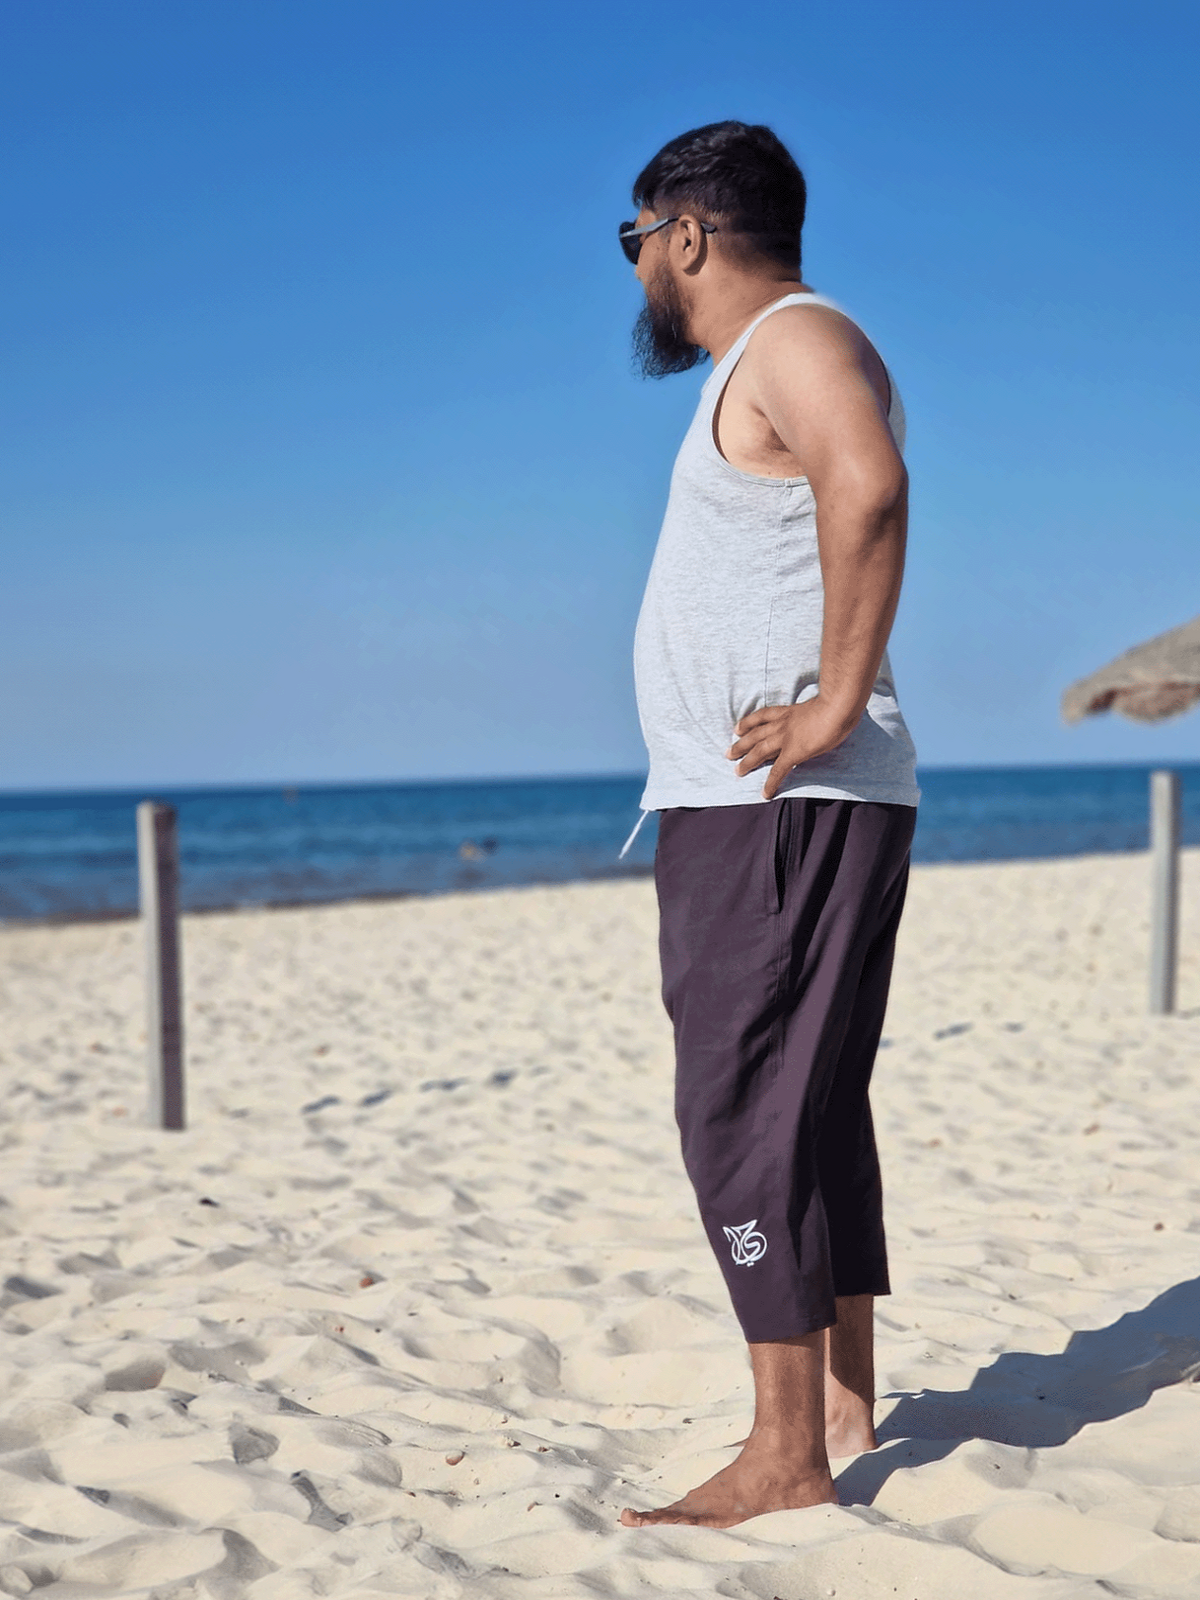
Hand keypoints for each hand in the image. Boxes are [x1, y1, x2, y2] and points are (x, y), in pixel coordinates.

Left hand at [727, 699, 855, 799]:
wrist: (837, 706)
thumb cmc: (837, 702)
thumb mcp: (820, 703)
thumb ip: (816, 710)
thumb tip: (824, 715)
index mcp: (789, 711)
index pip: (763, 716)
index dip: (748, 722)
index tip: (738, 728)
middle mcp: (782, 724)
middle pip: (755, 734)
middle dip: (741, 744)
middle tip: (728, 753)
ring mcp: (785, 738)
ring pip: (759, 751)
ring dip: (747, 762)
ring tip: (737, 771)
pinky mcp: (793, 752)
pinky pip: (778, 771)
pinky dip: (771, 783)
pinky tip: (765, 793)